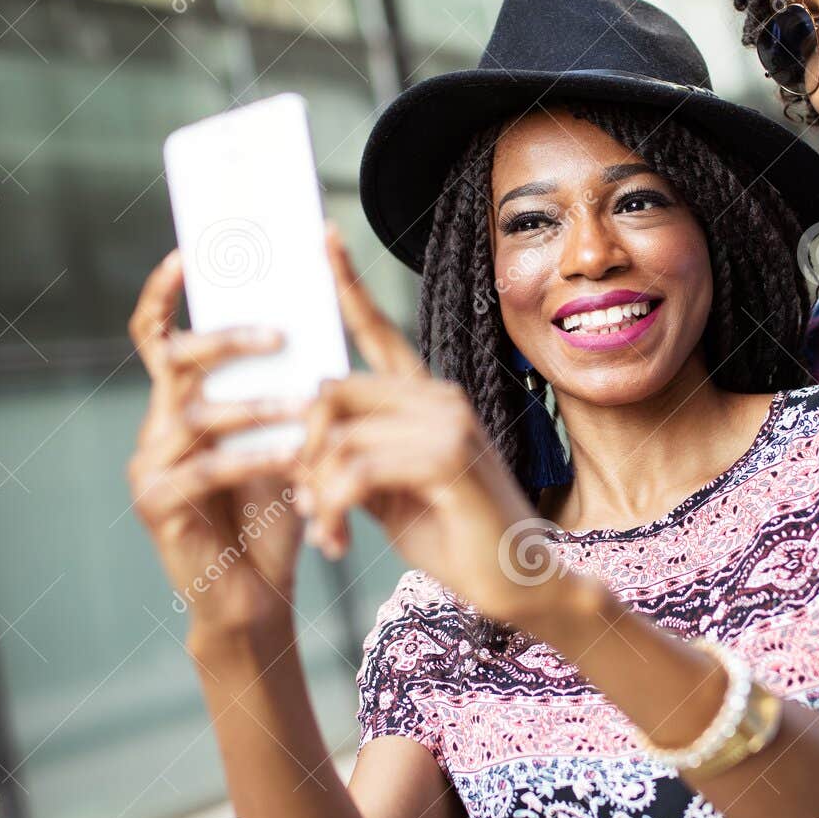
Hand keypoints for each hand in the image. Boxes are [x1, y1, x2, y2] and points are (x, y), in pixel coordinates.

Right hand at [125, 250, 306, 633]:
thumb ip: (283, 393)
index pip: (158, 338)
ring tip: (305, 405)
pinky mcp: (159, 505)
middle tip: (279, 334)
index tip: (188, 254)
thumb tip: (310, 326)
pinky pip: (207, 468)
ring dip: (256, 406)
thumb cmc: (273, 513)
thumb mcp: (283, 441)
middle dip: (226, 340)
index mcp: (180, 406)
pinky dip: (255, 458)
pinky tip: (292, 458)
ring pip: (197, 414)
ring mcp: (151, 466)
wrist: (257, 593)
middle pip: (175, 360)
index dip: (162, 294)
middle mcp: (157, 429)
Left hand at [294, 228, 578, 633]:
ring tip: (322, 533)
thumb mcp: (390, 494)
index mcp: (427, 399)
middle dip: (298, 451)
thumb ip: (351, 458)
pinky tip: (336, 542)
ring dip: (314, 493)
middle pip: (331, 391)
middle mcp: (439, 398)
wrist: (520, 581)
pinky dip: (331, 509)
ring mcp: (447, 423)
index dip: (348, 285)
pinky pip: (355, 468)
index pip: (379, 332)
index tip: (321, 236)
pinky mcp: (447, 458)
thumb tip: (301, 443)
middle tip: (300, 503)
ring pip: (336, 436)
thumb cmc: (456, 538)